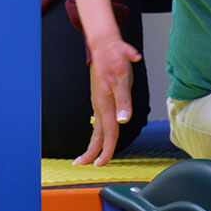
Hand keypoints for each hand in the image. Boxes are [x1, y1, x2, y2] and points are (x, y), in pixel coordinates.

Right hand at [73, 35, 140, 166]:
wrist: (104, 44)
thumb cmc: (115, 58)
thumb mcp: (123, 77)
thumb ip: (124, 100)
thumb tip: (123, 120)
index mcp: (106, 103)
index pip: (108, 133)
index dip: (106, 150)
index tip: (101, 164)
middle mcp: (100, 105)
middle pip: (98, 134)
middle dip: (92, 152)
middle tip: (86, 166)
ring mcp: (98, 101)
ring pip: (96, 128)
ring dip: (93, 144)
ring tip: (87, 157)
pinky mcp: (99, 97)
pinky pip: (97, 120)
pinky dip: (96, 132)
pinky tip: (96, 136)